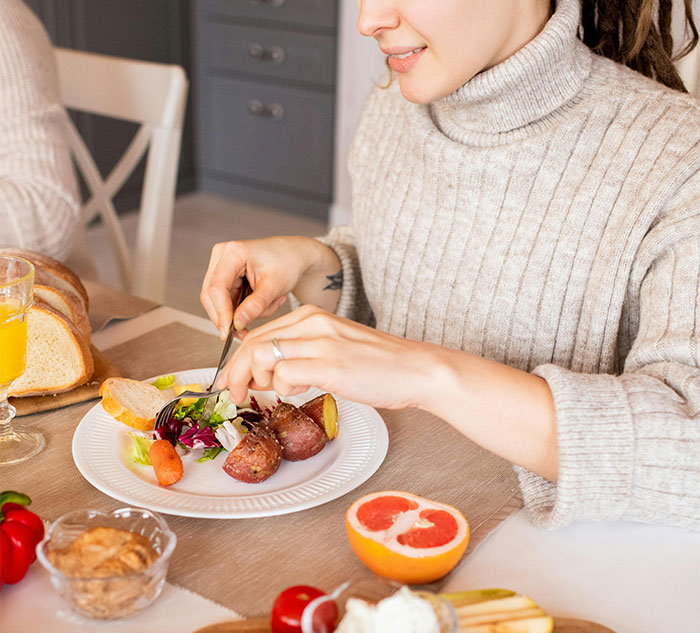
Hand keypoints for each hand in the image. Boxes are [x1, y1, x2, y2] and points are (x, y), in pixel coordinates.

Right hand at [200, 237, 334, 338]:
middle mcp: (222, 256)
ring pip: (218, 301)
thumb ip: (255, 305)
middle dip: (226, 317)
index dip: (220, 312)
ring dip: (239, 312)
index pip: (216, 287)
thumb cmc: (287, 262)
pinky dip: (242, 309)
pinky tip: (262, 302)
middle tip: (243, 333)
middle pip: (211, 295)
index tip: (227, 332)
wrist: (293, 255)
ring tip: (268, 304)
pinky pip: (226, 301)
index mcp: (233, 252)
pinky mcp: (226, 277)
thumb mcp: (275, 286)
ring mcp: (221, 266)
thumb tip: (236, 324)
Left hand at [217, 305, 438, 409]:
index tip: (232, 379)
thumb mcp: (334, 347)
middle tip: (235, 394)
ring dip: (254, 381)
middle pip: (252, 343)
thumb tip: (267, 373)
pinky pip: (284, 374)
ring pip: (262, 356)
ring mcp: (321, 343)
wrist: (415, 369)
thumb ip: (302, 353)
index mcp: (311, 316)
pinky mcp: (330, 365)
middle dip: (235, 372)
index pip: (258, 333)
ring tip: (267, 393)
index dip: (237, 360)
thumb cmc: (378, 364)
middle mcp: (312, 324)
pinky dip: (281, 388)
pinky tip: (298, 391)